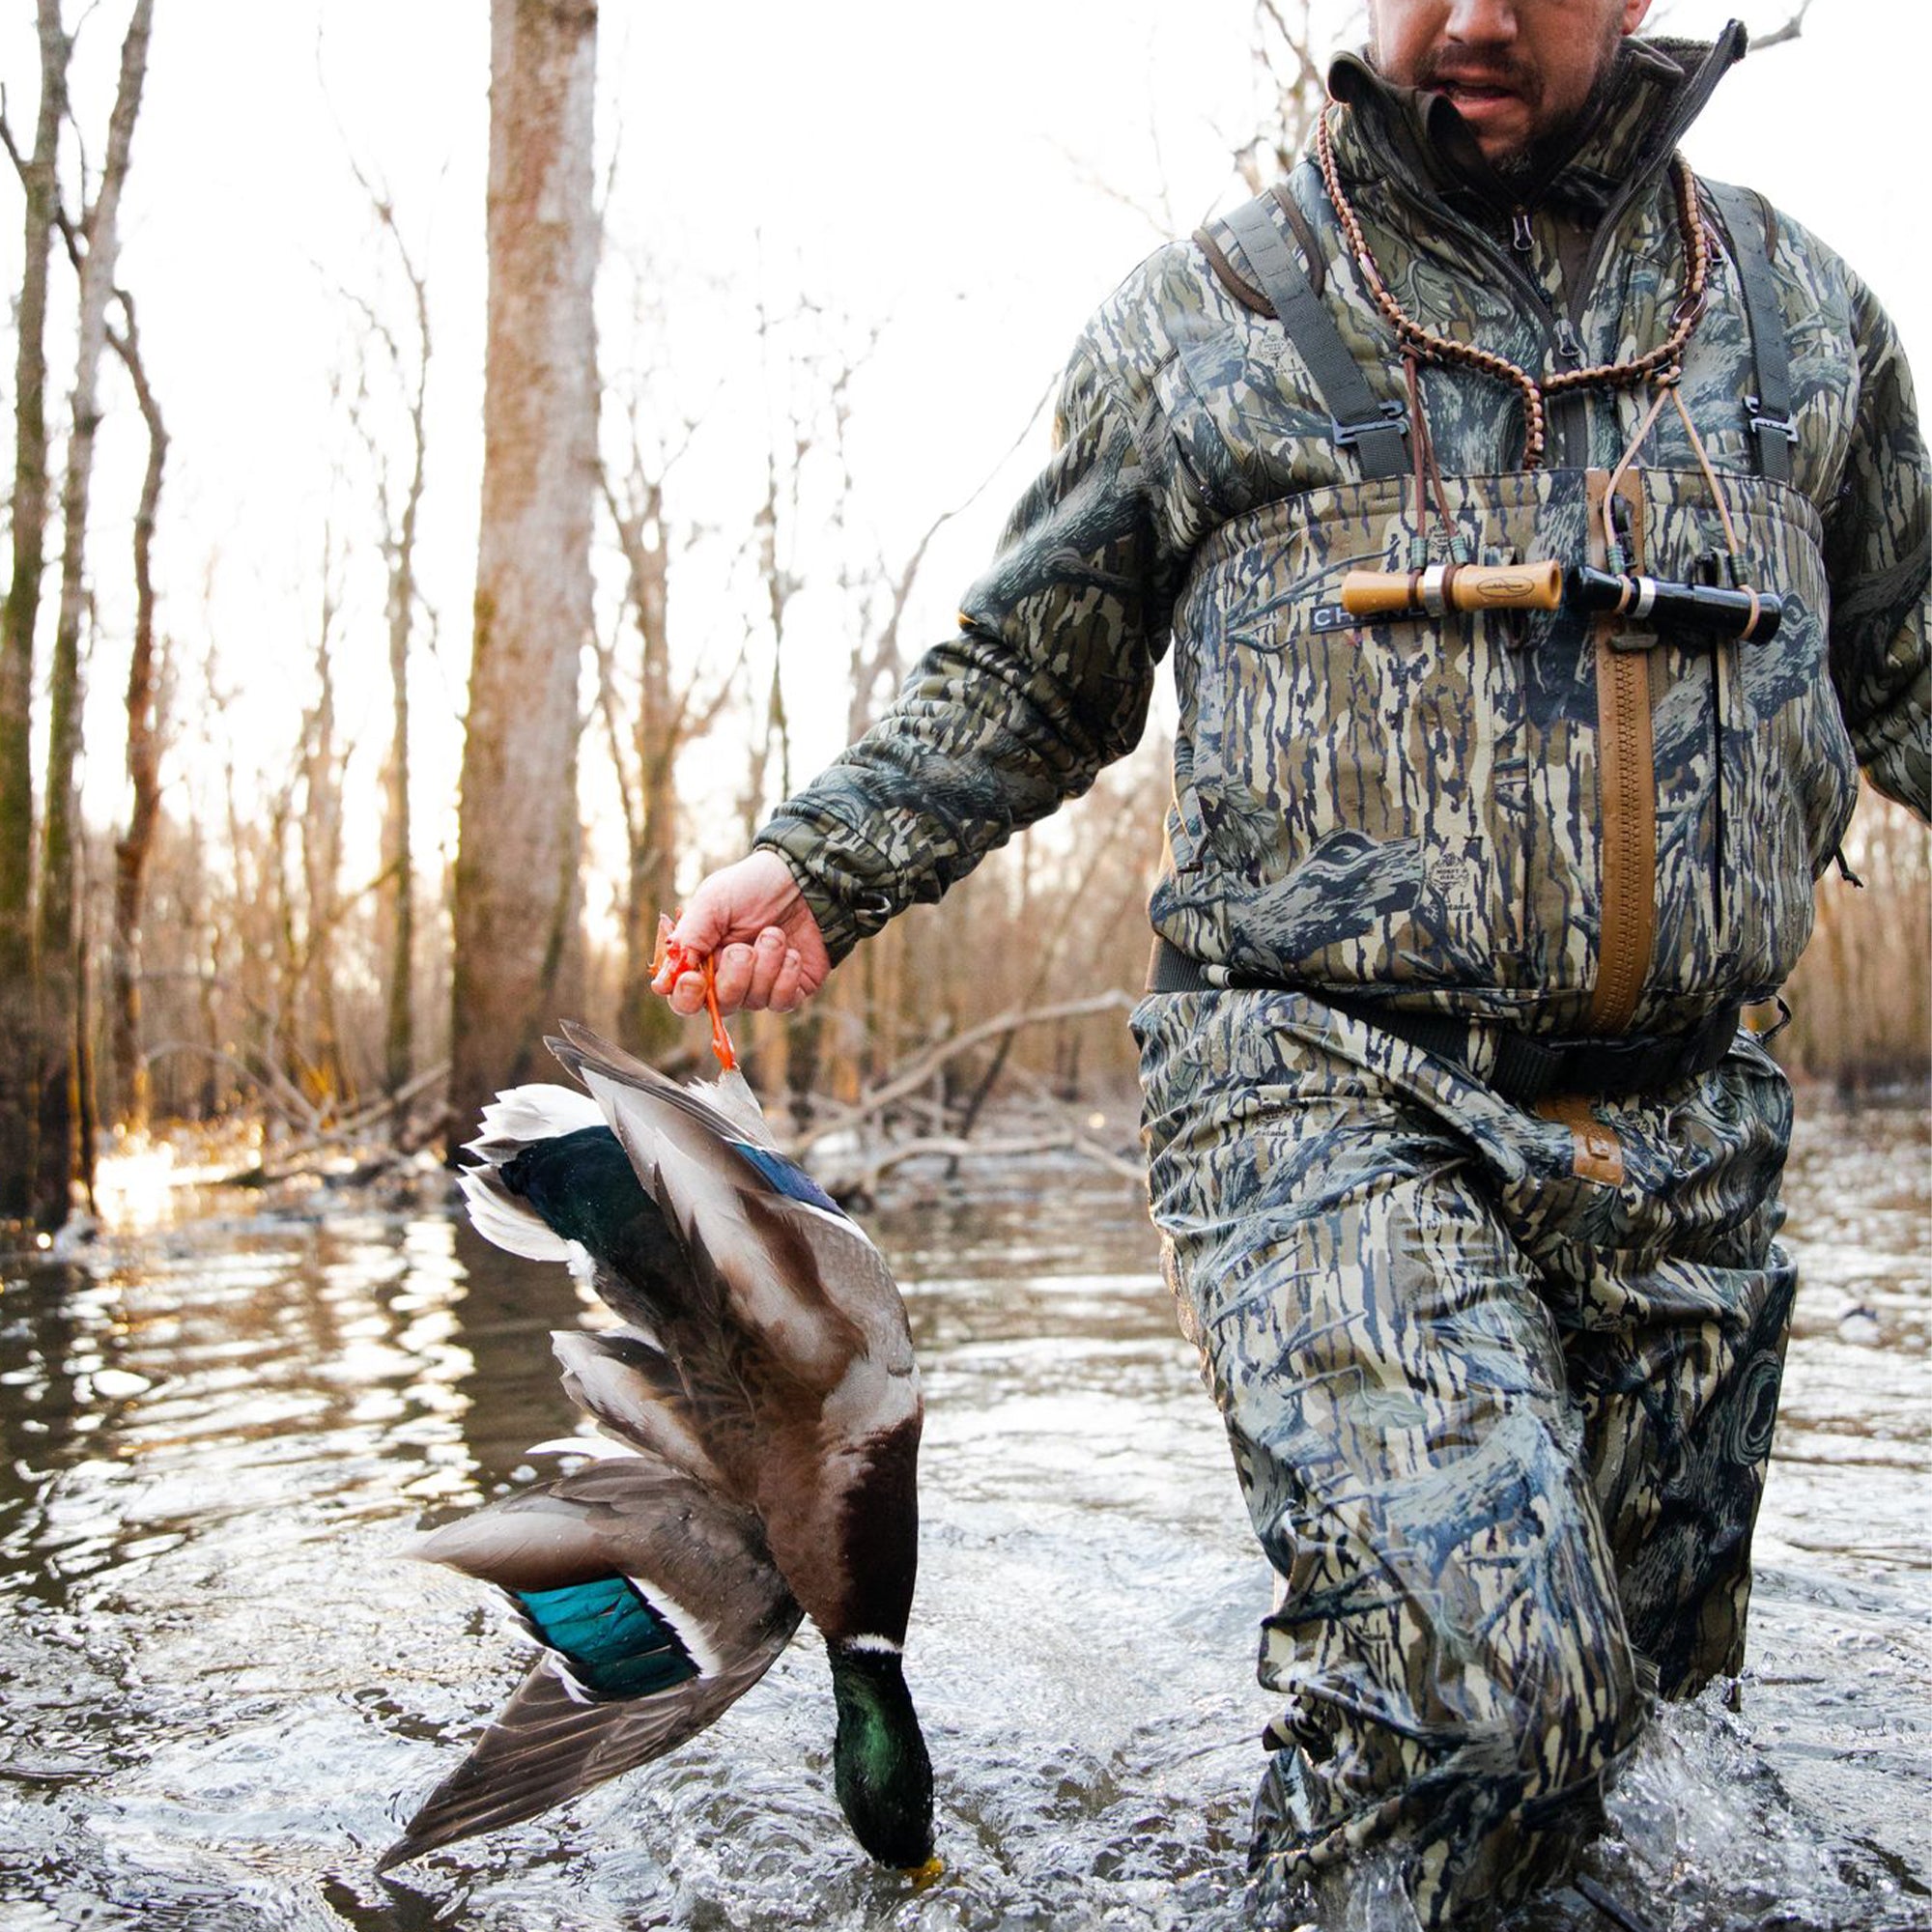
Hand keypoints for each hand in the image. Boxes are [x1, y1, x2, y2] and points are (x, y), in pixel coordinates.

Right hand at [651, 850, 831, 1016]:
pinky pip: (782, 1001)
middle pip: (720, 1005)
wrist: (801, 878)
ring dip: (765, 964)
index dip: (686, 997)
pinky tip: (792, 951)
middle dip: (733, 976)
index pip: (684, 999)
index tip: (694, 979)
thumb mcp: (711, 902)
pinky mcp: (791, 988)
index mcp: (702, 960)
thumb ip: (688, 938)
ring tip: (773, 933)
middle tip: (743, 948)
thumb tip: (662, 982)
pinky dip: (786, 975)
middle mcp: (729, 978)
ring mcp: (760, 986)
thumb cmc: (751, 886)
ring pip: (753, 1001)